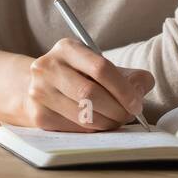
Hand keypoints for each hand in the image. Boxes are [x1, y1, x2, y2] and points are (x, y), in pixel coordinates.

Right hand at [19, 38, 154, 131]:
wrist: (41, 85)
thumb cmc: (79, 75)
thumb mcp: (101, 66)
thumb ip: (129, 75)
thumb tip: (139, 91)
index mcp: (67, 48)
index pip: (100, 68)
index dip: (123, 89)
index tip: (136, 104)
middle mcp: (48, 67)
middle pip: (90, 94)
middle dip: (117, 109)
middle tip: (129, 116)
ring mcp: (39, 91)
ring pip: (83, 115)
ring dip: (107, 123)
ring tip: (116, 120)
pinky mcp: (38, 115)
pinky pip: (74, 128)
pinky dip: (93, 130)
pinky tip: (97, 123)